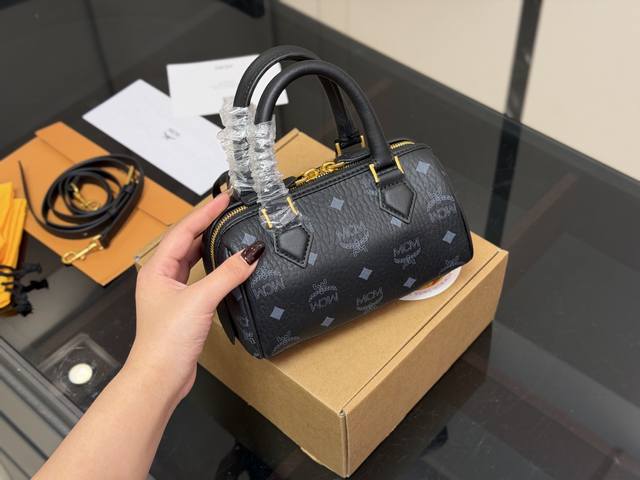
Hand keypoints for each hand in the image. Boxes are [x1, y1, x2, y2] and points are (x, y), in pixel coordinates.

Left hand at [128, 193, 264, 401]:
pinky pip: (199, 277)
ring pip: (191, 259)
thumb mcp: (200, 300)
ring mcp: (171, 292)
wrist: (160, 378)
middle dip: (206, 224)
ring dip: (208, 244)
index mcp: (156, 269)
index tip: (224, 198)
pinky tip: (224, 264)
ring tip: (228, 229)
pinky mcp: (183, 307)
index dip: (205, 213)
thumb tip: (251, 253)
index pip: (184, 231)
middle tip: (228, 210)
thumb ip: (227, 274)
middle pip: (185, 242)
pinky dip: (212, 266)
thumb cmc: (168, 340)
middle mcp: (161, 277)